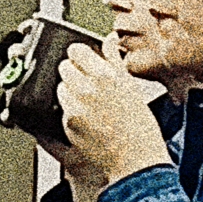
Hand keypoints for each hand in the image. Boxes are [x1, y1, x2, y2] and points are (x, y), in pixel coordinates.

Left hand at [39, 44, 168, 191]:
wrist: (136, 160)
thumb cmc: (140, 127)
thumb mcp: (131, 87)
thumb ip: (115, 61)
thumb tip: (109, 41)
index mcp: (105, 75)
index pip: (75, 50)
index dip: (79, 55)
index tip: (82, 59)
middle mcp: (87, 89)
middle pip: (64, 67)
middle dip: (73, 72)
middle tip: (87, 83)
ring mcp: (75, 107)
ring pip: (61, 88)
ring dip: (70, 92)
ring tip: (89, 104)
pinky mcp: (68, 124)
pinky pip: (63, 110)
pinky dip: (71, 112)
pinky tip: (88, 120)